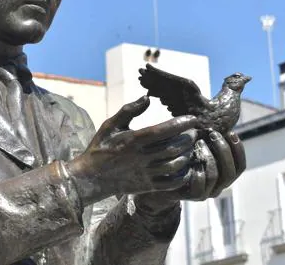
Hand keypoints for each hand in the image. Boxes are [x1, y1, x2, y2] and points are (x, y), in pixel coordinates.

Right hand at [65, 96, 197, 206]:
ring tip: (191, 148)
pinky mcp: (147, 186)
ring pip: (175, 165)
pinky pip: (171, 183)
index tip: (193, 119)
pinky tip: (184, 167)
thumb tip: (147, 98)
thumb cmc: (100, 148)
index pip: (163, 130)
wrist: (90, 177)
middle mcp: (141, 157)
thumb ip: (129, 111)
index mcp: (133, 140)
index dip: (181, 124)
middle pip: (174, 147)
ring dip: (187, 155)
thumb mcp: (110, 125)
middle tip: (195, 132)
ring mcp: (145, 173)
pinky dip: (182, 175)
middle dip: (189, 139)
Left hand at [135, 129, 245, 212]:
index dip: (238, 150)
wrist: (157, 180)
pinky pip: (199, 186)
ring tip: (199, 142)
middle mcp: (217, 186)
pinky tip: (189, 157)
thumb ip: (206, 139)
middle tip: (213, 134)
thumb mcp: (193, 147)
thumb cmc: (176, 158)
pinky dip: (196, 171)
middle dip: (224, 150)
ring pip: (215, 176)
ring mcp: (205, 193)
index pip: (239, 166)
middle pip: (231, 172)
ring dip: (208, 156)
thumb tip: (216, 120)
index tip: (230, 132)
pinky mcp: (190, 197)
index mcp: (222, 174)